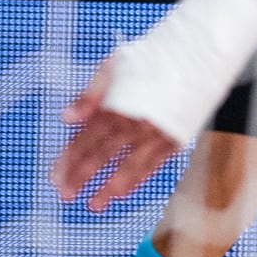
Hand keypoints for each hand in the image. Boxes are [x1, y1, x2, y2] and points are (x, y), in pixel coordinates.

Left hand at [51, 59, 184, 210]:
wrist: (200, 51)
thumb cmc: (156, 54)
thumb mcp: (115, 65)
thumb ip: (89, 94)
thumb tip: (66, 118)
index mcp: (116, 105)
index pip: (84, 140)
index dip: (67, 160)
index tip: (55, 177)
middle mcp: (135, 122)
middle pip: (101, 156)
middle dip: (81, 178)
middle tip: (66, 195)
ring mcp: (158, 133)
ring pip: (128, 167)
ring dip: (109, 188)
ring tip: (95, 204)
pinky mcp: (178, 138)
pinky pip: (155, 164)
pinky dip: (139, 179)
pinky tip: (125, 191)